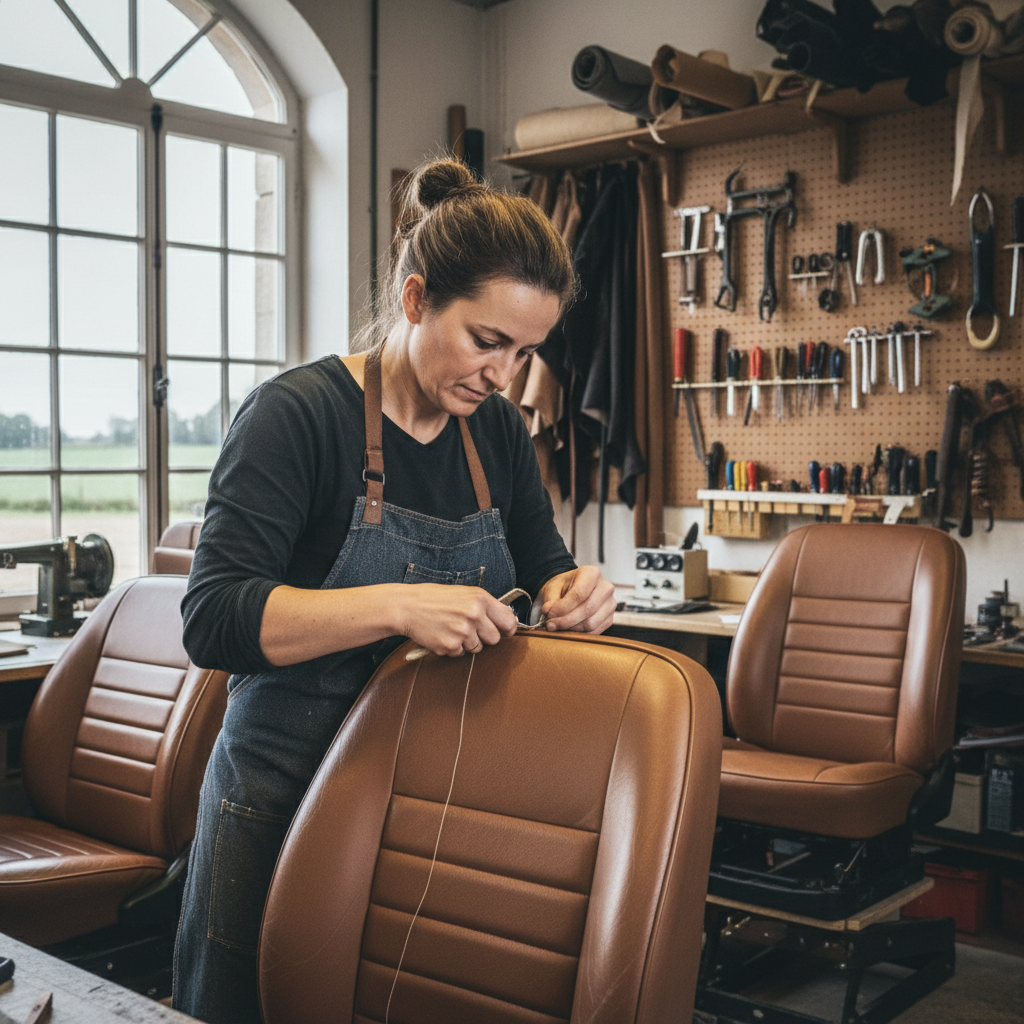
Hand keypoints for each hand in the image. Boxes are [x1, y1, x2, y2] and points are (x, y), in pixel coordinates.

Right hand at [397, 584, 517, 657]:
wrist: (407, 607)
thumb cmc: (435, 598)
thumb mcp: (464, 593)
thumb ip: (485, 606)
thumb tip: (506, 620)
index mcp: (480, 599)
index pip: (509, 620)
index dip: (508, 628)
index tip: (505, 630)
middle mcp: (474, 615)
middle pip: (495, 639)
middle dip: (484, 636)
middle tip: (469, 628)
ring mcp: (462, 632)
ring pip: (477, 648)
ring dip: (467, 642)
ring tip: (451, 628)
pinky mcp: (450, 646)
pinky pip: (460, 653)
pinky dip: (453, 647)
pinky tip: (442, 634)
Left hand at [538, 565, 615, 634]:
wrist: (573, 589)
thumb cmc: (564, 586)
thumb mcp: (553, 587)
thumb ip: (550, 599)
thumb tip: (548, 611)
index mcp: (592, 573)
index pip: (579, 594)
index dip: (563, 607)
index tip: (549, 614)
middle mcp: (606, 587)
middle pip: (587, 609)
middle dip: (566, 620)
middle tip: (551, 624)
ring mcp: (610, 604)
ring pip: (591, 623)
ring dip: (572, 628)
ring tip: (559, 626)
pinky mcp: (610, 618)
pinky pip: (595, 631)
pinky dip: (580, 633)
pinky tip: (569, 628)